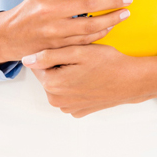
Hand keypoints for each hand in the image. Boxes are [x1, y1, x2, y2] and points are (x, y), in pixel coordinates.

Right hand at [0, 0, 132, 64]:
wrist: (12, 34)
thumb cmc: (32, 9)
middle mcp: (49, 11)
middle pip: (87, 5)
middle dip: (112, 1)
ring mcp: (54, 31)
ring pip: (89, 26)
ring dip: (111, 19)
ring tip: (124, 14)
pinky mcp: (58, 47)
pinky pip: (85, 40)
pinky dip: (100, 33)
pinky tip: (109, 27)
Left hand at [22, 43, 156, 117]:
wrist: (130, 81)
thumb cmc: (107, 63)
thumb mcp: (78, 52)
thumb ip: (49, 55)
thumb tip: (27, 59)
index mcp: (53, 84)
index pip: (39, 63)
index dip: (52, 50)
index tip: (66, 46)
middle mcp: (56, 100)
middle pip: (48, 73)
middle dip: (59, 62)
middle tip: (79, 54)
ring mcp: (67, 107)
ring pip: (58, 83)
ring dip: (67, 73)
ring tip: (85, 65)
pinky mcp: (78, 110)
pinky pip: (69, 93)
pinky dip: (75, 84)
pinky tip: (89, 76)